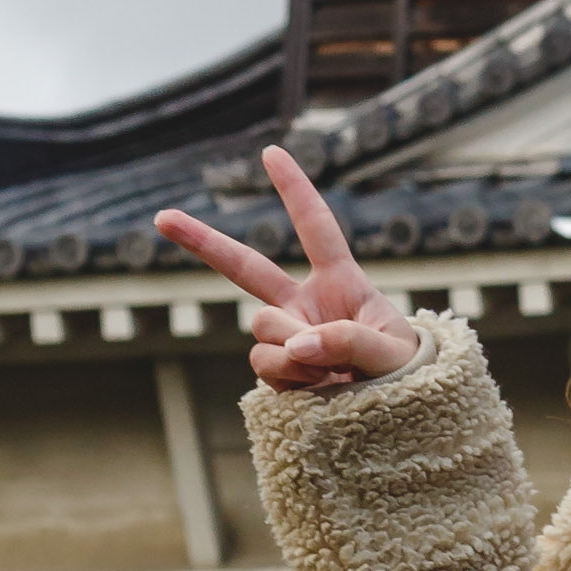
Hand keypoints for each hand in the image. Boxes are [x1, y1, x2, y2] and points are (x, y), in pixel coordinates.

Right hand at [151, 146, 424, 394]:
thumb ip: (349, 341)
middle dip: (202, 241)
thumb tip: (294, 343)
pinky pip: (266, 370)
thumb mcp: (393, 352)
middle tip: (161, 216)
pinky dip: (290, 380)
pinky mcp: (278, 375)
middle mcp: (305, 306)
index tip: (271, 151)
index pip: (316, 227)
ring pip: (261, 331)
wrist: (403, 419)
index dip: (294, 189)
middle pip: (246, 268)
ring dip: (291, 352)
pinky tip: (320, 393)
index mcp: (341, 283)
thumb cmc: (409, 374)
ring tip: (331, 375)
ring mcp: (287, 340)